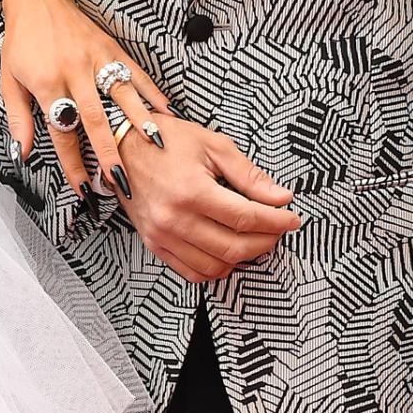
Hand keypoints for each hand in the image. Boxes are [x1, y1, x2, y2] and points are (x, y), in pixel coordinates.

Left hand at [1, 0, 171, 196]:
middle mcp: (74, 72)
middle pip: (96, 119)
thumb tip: (20, 154)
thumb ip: (18, 118)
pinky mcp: (112, 48)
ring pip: (123, 96)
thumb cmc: (21, 42)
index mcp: (47, 83)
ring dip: (140, 123)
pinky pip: (135, 74)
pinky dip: (153, 93)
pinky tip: (168, 113)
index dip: (72, 163)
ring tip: (157, 148)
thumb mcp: (9, 80)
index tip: (83, 188)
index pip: (62, 131)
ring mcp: (97, 59)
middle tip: (122, 180)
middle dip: (109, 152)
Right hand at [117, 116, 301, 282]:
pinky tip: (228, 254)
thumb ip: (249, 175)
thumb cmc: (165, 140)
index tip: (291, 218)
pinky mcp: (154, 243)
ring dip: (243, 258)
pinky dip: (216, 269)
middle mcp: (175, 218)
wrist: (121, 147)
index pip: (245, 218)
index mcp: (191, 190)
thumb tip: (280, 197)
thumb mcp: (213, 146)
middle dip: (266, 241)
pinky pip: (191, 272)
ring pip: (215, 266)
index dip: (276, 221)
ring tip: (256, 240)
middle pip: (234, 247)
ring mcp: (162, 235)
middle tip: (278, 230)